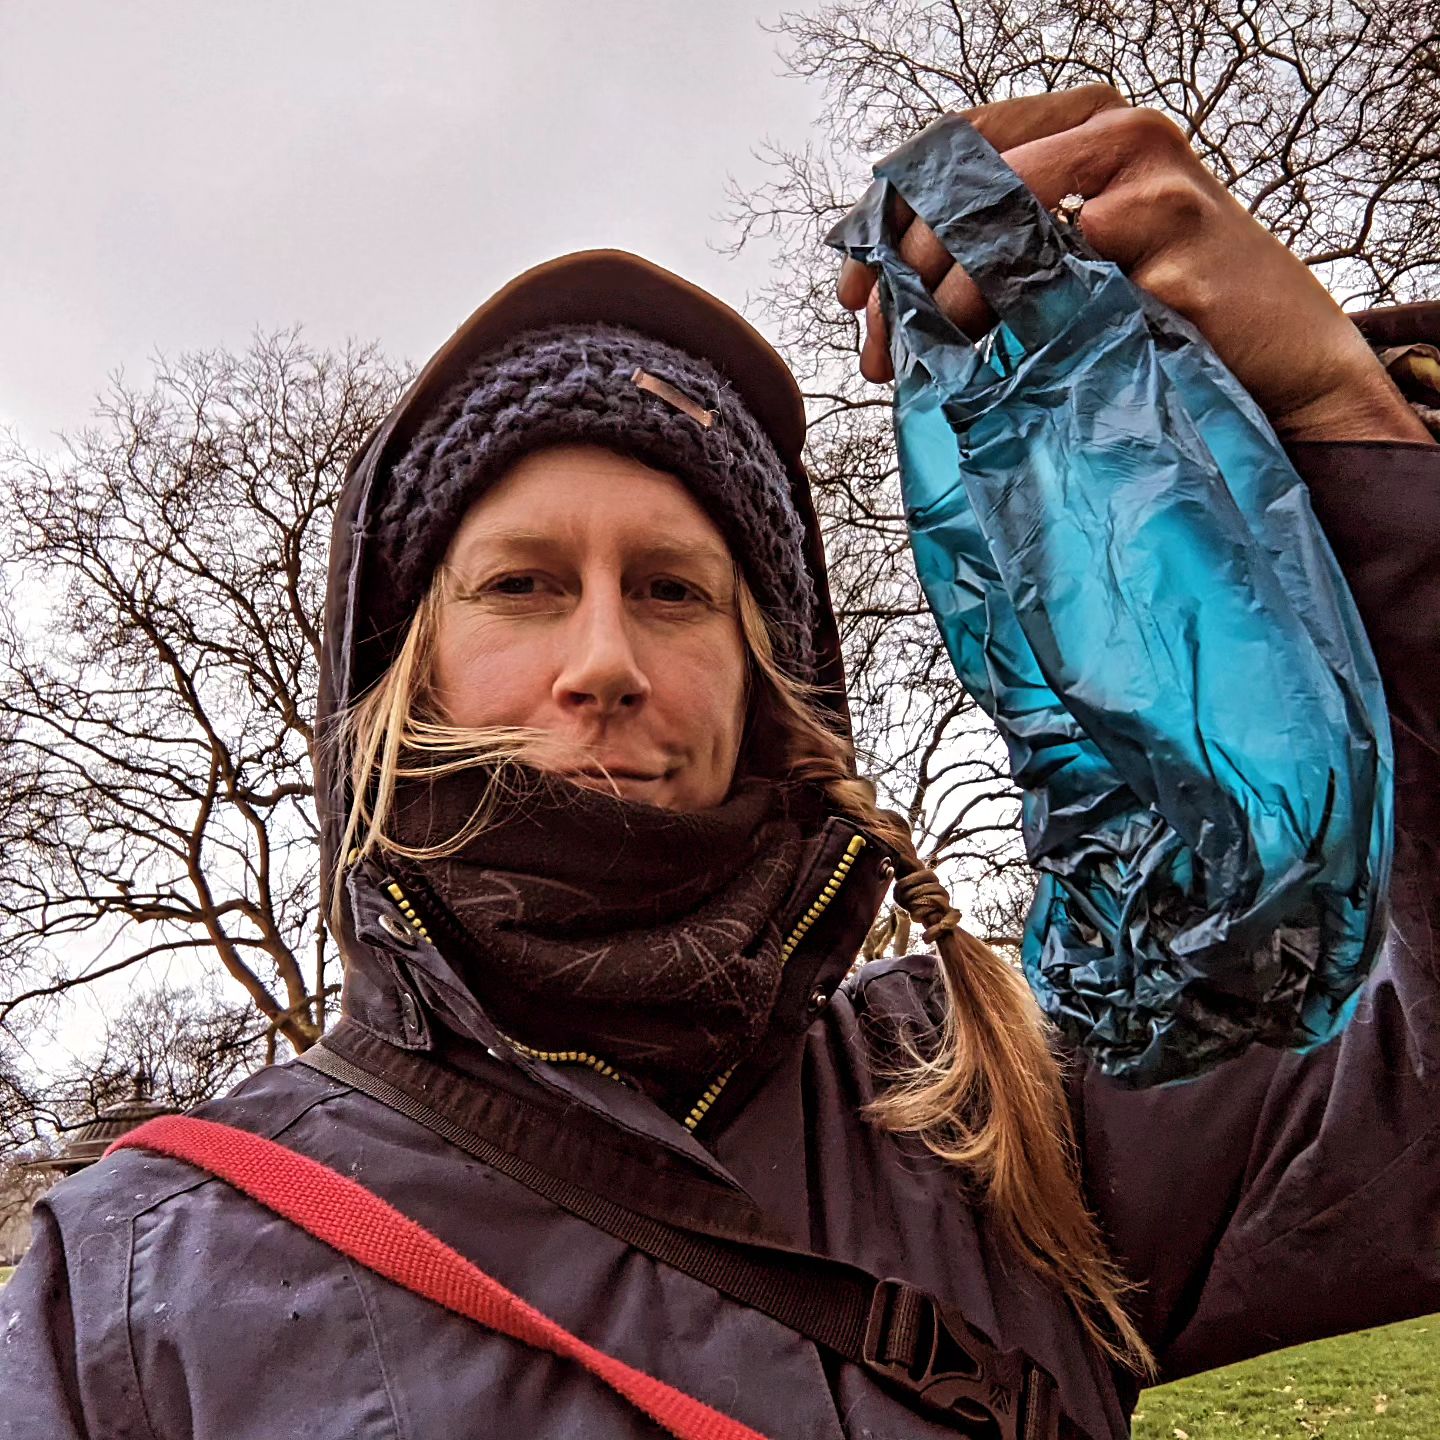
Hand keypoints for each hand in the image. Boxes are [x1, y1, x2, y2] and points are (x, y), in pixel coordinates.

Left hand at [837, 85, 1431, 445]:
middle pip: (969, 190)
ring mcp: (1160, 193)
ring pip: (1006, 242)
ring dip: (955, 315)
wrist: (1282, 361)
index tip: (854, 295)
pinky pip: (1068, 309)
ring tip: (939, 371)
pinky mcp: (1183, 264)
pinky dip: (1025, 351)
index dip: (889, 217)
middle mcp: (1126, 136)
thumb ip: (996, 249)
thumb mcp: (1074, 263)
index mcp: (1090, 123)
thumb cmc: (1166, 310)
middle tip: (883, 355)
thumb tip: (877, 289)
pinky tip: (1013, 382)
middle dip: (907, 279)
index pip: (957, 145)